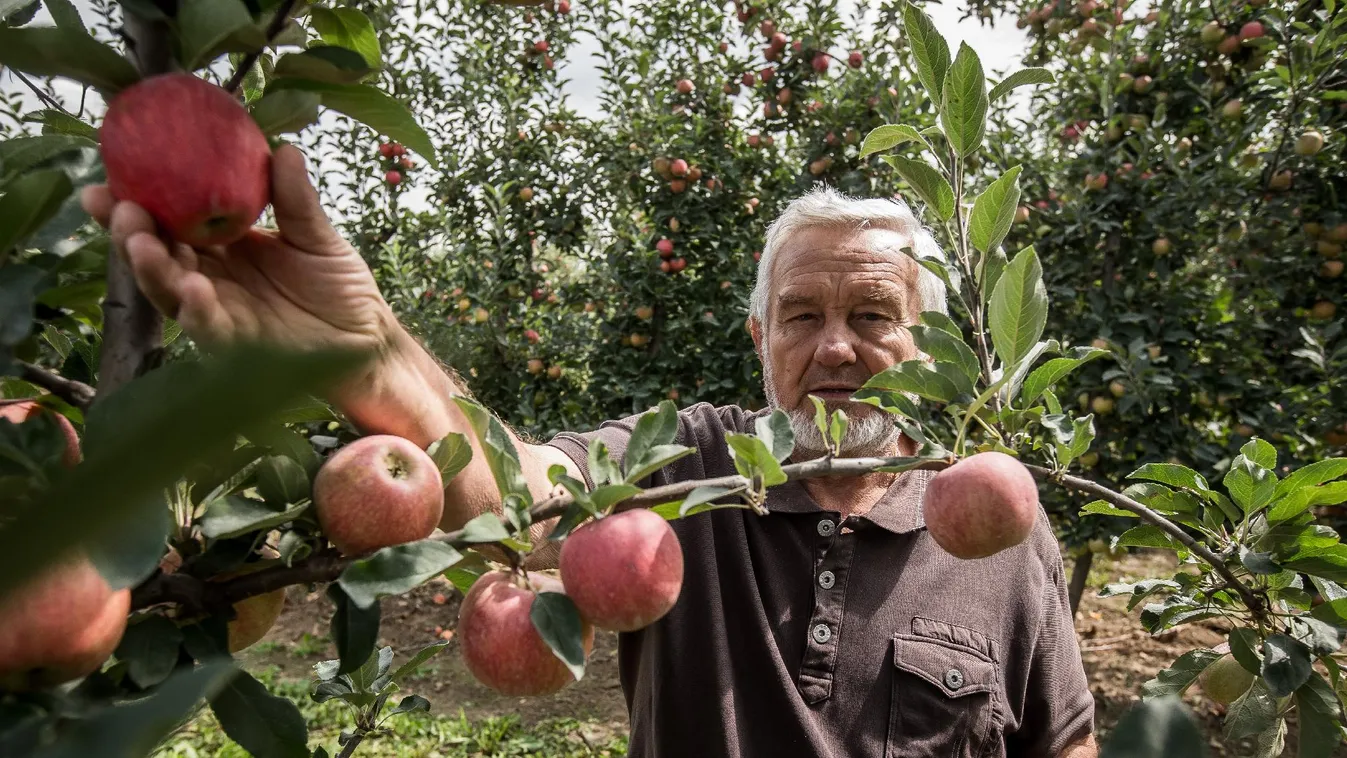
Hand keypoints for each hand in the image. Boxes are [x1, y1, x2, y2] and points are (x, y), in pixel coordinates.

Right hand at [81, 144, 394, 354]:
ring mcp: (217, 311)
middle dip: (130, 232)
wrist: (367, 336)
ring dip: (152, 268)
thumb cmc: (339, 284)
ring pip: (169, 291)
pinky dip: (197, 310)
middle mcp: (208, 276)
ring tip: (143, 243)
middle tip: (121, 208)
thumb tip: (282, 148)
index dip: (136, 201)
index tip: (109, 178)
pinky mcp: (235, 343)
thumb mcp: (316, 235)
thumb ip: (294, 199)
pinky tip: (195, 288)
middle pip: (155, 255)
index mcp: (221, 245)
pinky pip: (208, 327)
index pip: (169, 220)